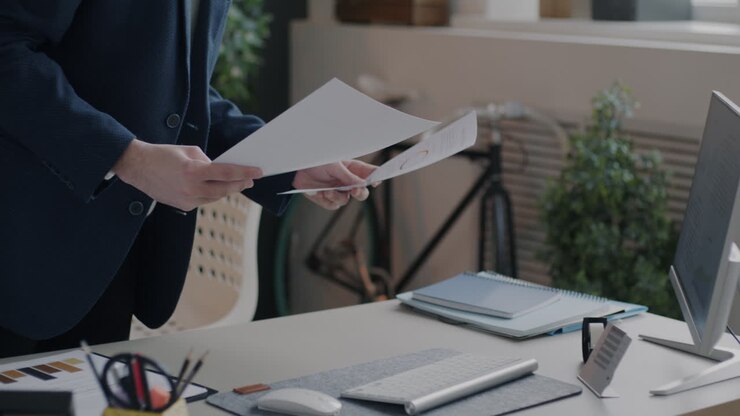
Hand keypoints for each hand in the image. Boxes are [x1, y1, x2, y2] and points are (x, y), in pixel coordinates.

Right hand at [112, 139, 261, 211]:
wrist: (137, 167)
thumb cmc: (163, 154)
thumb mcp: (189, 150)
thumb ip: (208, 161)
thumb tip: (222, 171)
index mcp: (193, 171)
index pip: (226, 173)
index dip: (245, 172)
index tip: (258, 172)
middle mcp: (190, 188)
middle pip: (225, 189)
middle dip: (240, 184)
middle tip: (250, 179)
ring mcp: (186, 200)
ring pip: (215, 197)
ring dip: (227, 190)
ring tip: (237, 183)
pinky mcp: (182, 206)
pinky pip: (204, 201)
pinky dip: (211, 194)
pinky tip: (216, 188)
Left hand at [293, 160, 375, 209]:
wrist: (296, 169)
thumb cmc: (316, 161)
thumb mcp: (334, 166)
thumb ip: (348, 176)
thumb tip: (363, 184)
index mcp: (352, 169)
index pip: (369, 174)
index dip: (375, 178)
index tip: (376, 181)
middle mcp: (347, 181)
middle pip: (362, 193)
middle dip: (360, 193)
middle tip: (355, 191)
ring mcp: (337, 191)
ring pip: (345, 200)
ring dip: (337, 196)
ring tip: (326, 190)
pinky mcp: (327, 199)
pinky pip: (332, 205)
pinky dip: (326, 200)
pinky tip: (319, 193)